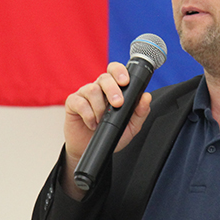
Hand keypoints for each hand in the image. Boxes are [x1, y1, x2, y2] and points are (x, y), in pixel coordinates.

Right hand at [61, 62, 151, 198]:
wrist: (90, 148)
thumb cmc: (110, 133)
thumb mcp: (131, 126)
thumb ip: (140, 112)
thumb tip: (147, 97)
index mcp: (112, 89)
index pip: (115, 71)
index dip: (120, 71)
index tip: (126, 82)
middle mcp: (98, 88)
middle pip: (104, 77)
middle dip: (112, 89)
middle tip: (118, 103)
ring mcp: (84, 94)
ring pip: (92, 89)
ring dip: (100, 106)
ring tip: (102, 120)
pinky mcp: (72, 103)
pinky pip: (80, 102)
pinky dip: (88, 114)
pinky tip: (92, 124)